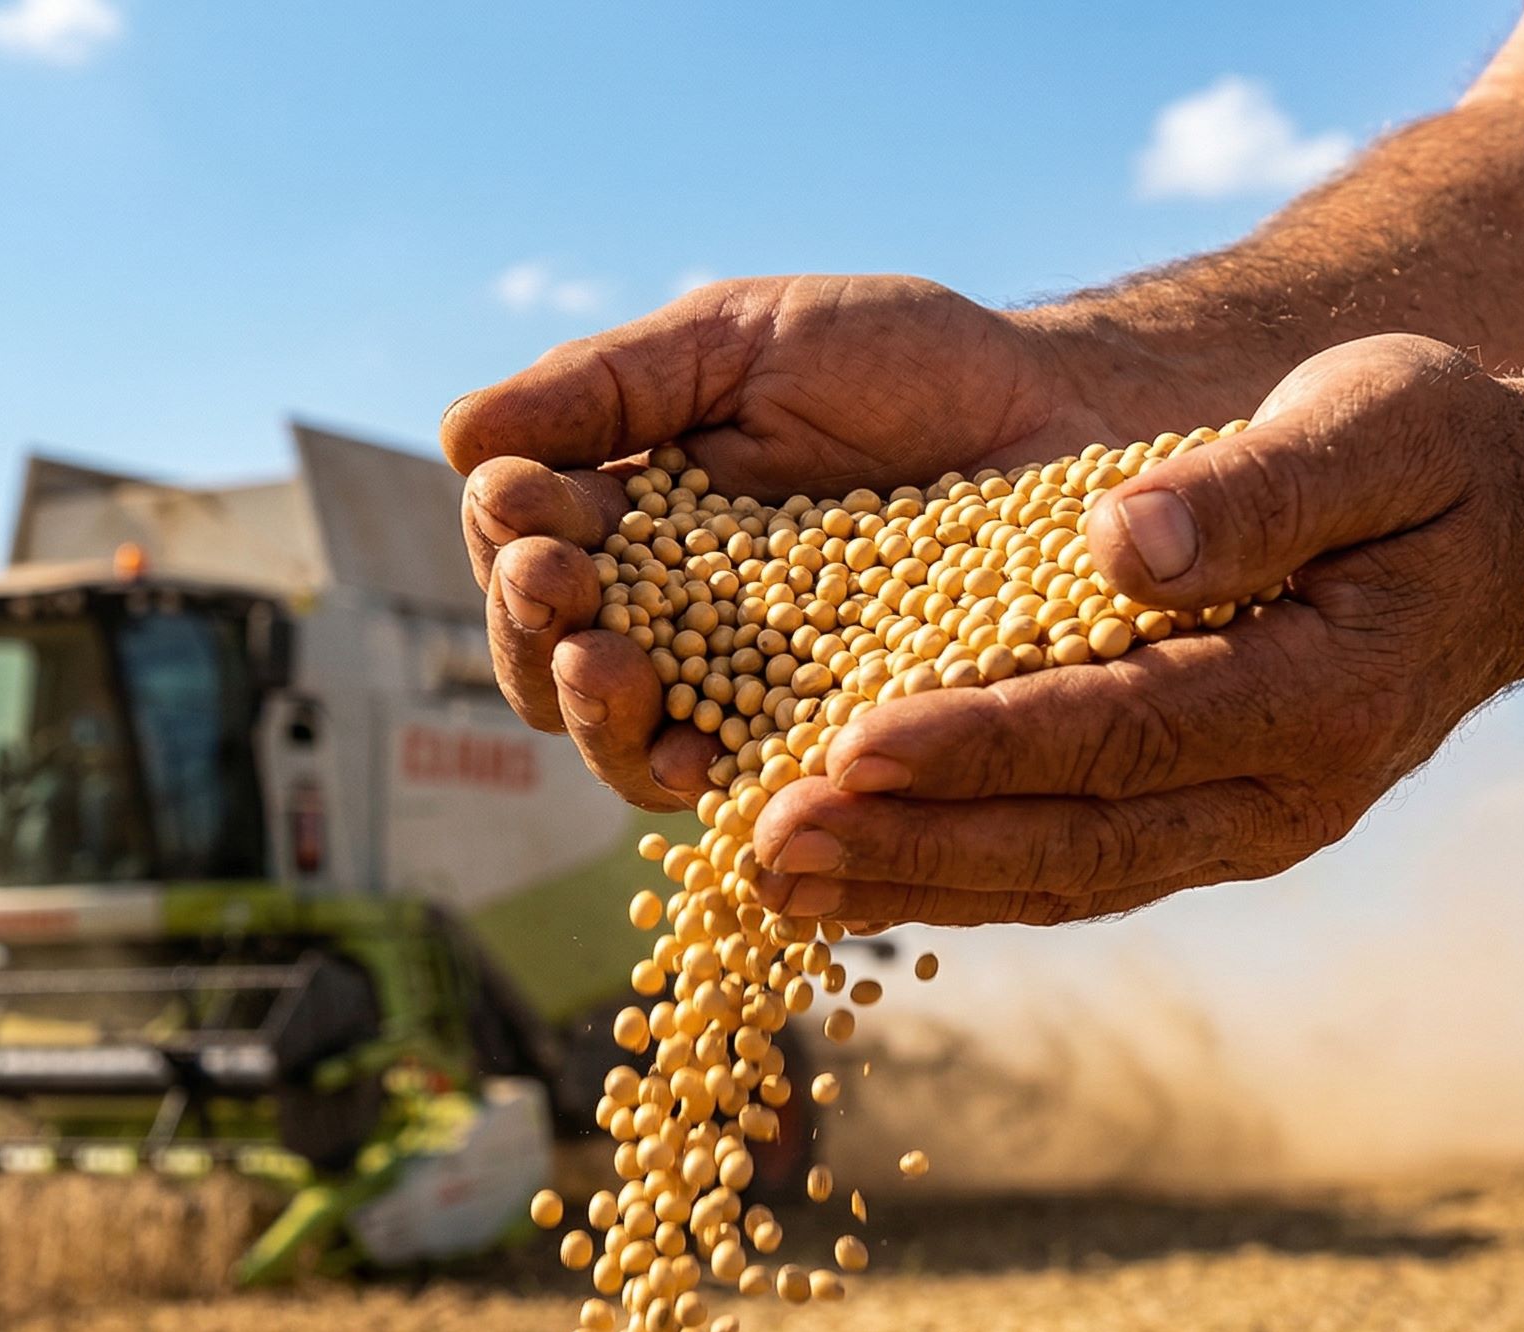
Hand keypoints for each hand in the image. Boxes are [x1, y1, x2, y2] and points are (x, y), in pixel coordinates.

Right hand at [442, 275, 1170, 810]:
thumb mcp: (738, 341)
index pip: (525, 561)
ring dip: (597, 715)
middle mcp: (669, 632)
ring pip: (630, 749)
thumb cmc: (896, 363)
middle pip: (552, 671)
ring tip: (606, 665)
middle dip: (534, 632)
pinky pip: (754, 797)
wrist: (1062, 411)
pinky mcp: (832, 756)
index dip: (509, 543)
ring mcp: (746, 706)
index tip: (523, 504)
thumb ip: (607, 385)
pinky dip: (713, 785)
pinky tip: (700, 760)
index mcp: (627, 532)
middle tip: (554, 586)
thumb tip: (461, 436)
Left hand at [747, 333, 1523, 926]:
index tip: (845, 746)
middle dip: (909, 844)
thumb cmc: (1444, 455)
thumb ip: (1256, 487)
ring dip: (907, 881)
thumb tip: (1115, 541)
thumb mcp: (1380, 421)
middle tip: (763, 844)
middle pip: (1069, 839)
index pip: (1121, 732)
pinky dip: (952, 878)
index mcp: (1323, 697)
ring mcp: (1243, 829)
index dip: (979, 745)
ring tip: (765, 876)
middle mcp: (1281, 796)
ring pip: (1056, 877)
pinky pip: (1067, 869)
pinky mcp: (1203, 829)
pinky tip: (844, 875)